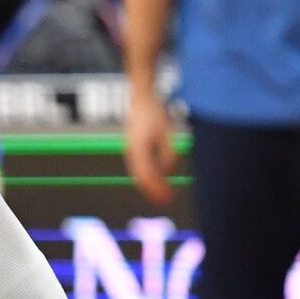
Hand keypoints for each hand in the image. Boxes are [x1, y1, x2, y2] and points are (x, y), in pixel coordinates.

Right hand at [124, 90, 178, 206]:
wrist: (141, 98)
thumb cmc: (155, 113)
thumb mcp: (167, 134)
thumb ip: (168, 154)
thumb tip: (168, 171)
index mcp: (138, 148)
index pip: (147, 176)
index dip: (157, 188)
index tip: (169, 196)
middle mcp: (131, 151)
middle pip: (141, 178)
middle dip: (154, 191)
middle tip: (168, 201)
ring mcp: (130, 150)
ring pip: (139, 174)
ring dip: (151, 185)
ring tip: (164, 194)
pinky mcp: (133, 148)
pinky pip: (139, 167)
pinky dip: (148, 177)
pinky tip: (159, 180)